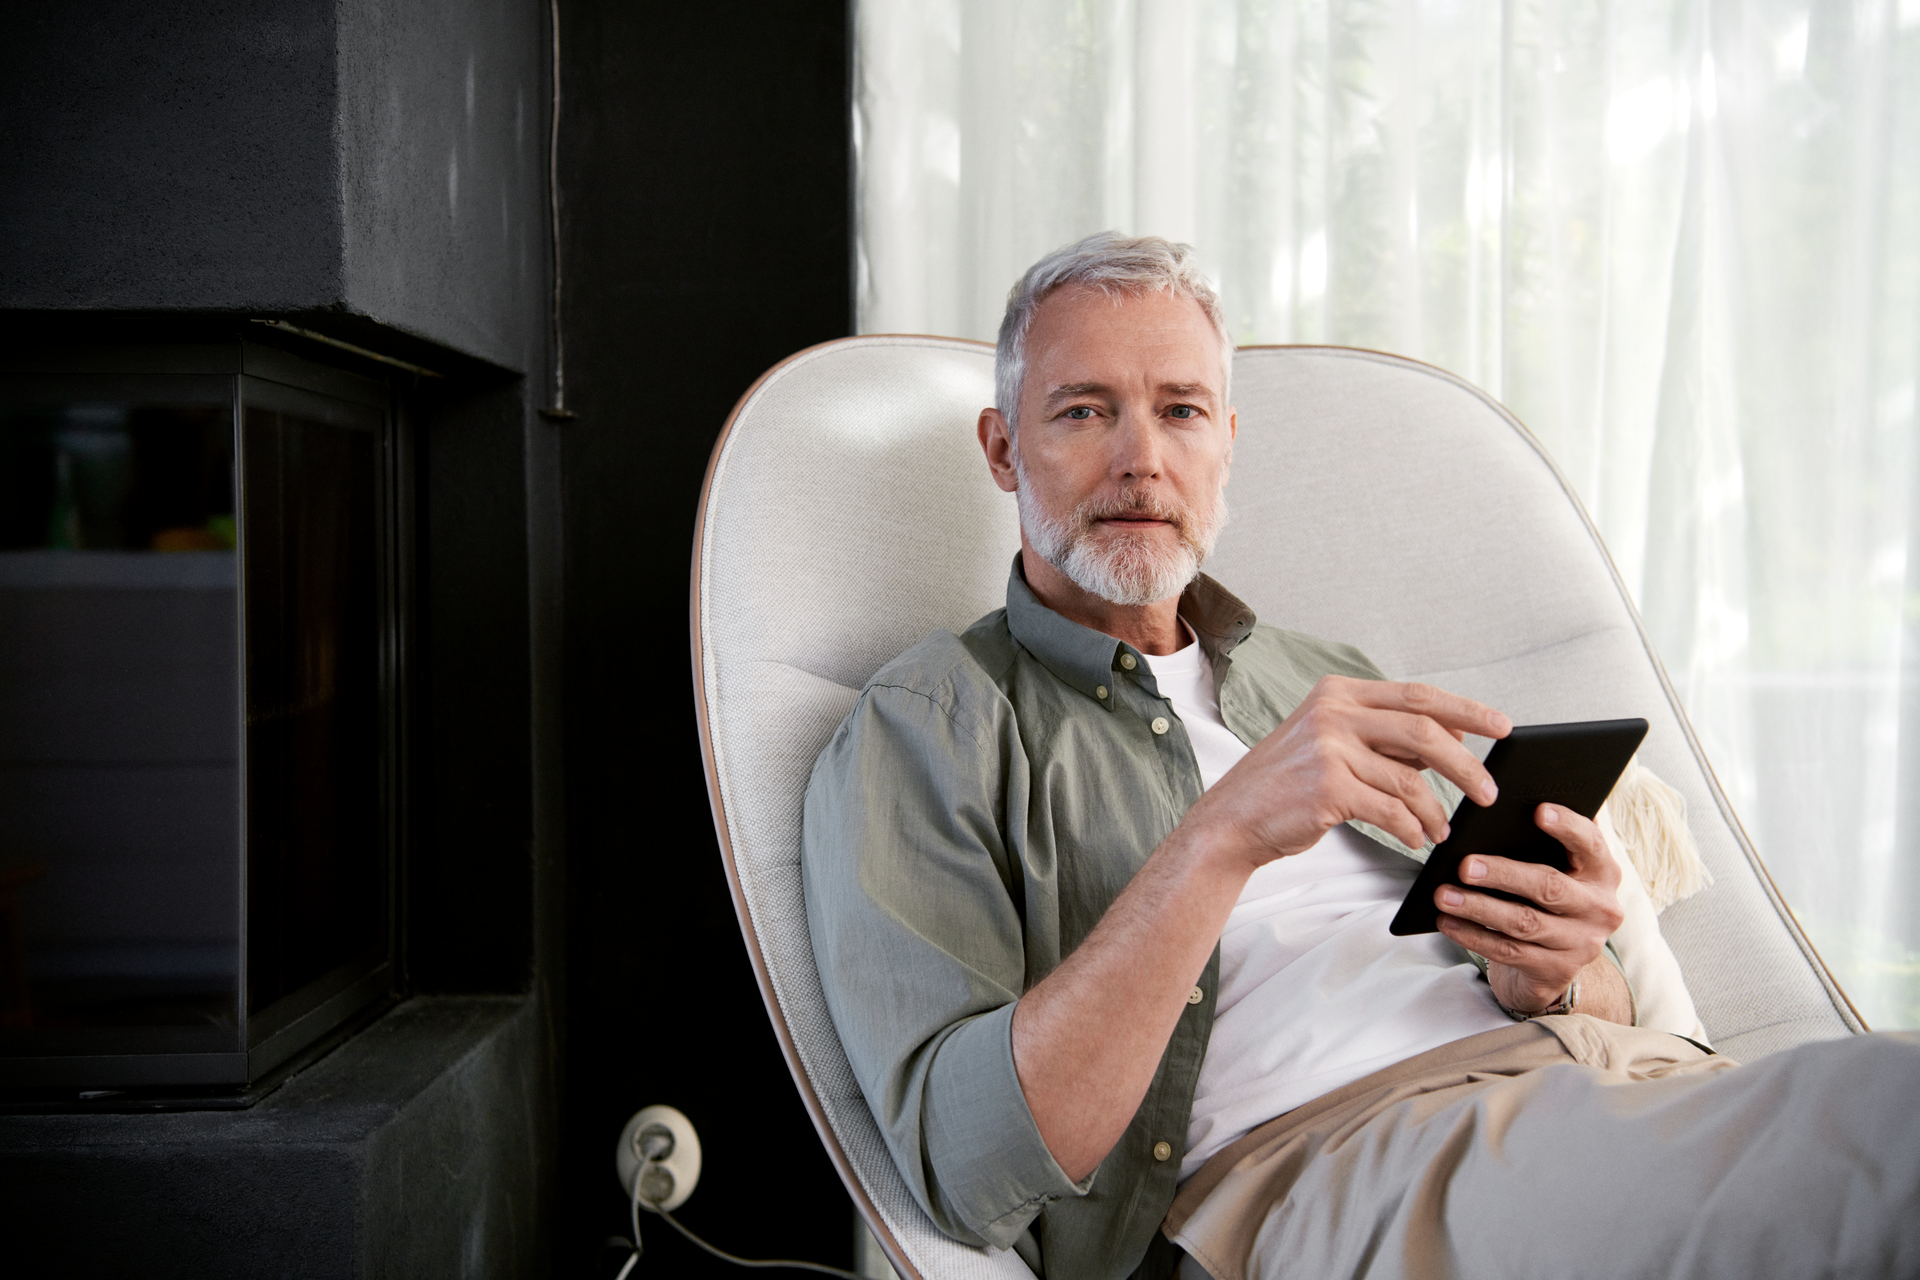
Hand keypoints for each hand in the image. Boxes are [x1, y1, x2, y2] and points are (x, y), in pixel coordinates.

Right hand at [1192, 675, 1511, 869]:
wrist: (1233, 820)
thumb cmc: (1287, 786)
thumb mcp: (1333, 743)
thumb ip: (1386, 735)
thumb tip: (1453, 734)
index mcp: (1338, 693)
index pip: (1418, 695)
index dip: (1466, 710)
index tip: (1502, 727)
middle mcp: (1334, 713)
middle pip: (1424, 731)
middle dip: (1465, 765)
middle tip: (1488, 791)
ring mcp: (1329, 748)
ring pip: (1410, 778)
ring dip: (1435, 810)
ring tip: (1441, 829)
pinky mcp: (1328, 787)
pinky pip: (1391, 809)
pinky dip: (1411, 828)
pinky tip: (1415, 838)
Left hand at [1434, 804, 1625, 1013]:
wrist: (1554, 962)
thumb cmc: (1546, 898)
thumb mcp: (1556, 869)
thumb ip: (1541, 844)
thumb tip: (1498, 813)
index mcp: (1602, 872)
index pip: (1591, 844)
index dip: (1568, 827)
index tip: (1539, 811)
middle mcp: (1599, 908)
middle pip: (1549, 886)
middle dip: (1503, 874)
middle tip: (1464, 865)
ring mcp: (1581, 944)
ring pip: (1524, 922)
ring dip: (1478, 907)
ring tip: (1443, 895)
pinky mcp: (1557, 971)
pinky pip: (1509, 952)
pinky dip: (1473, 936)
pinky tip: (1448, 922)